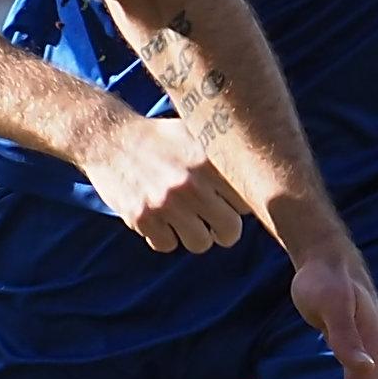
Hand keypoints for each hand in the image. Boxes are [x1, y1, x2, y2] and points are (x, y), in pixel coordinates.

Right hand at [76, 111, 248, 253]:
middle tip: (213, 219)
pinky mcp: (142, 217)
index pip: (248, 203)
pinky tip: (158, 217)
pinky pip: (166, 245)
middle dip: (223, 229)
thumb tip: (269, 176)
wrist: (108, 139)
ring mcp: (165, 202)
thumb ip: (226, 155)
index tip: (230, 200)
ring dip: (193, 235)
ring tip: (183, 216)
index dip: (240, 205)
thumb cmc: (160, 139)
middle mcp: (191, 182)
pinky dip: (163, 236)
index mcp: (209, 159)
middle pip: (230, 231)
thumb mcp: (196, 133)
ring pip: (200, 244)